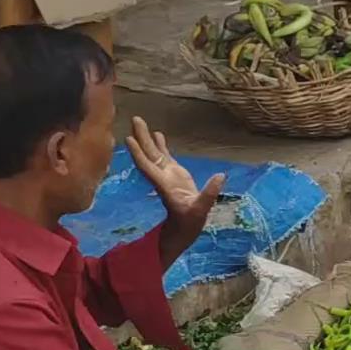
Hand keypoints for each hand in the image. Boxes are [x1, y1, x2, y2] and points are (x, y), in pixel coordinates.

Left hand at [126, 117, 222, 248]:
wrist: (183, 230)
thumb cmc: (189, 223)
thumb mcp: (200, 211)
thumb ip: (209, 194)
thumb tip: (220, 176)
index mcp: (165, 185)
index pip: (148, 167)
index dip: (139, 154)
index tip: (129, 139)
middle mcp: (162, 177)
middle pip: (149, 155)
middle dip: (141, 138)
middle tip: (135, 119)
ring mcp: (167, 175)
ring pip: (154, 154)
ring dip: (147, 138)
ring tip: (140, 121)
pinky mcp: (174, 175)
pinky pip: (164, 157)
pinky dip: (160, 145)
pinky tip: (157, 133)